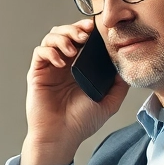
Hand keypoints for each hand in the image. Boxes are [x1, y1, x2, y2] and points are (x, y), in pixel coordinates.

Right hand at [23, 19, 130, 164]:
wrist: (62, 136)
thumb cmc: (82, 122)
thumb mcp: (109, 101)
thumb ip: (119, 84)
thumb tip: (126, 65)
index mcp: (80, 67)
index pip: (82, 39)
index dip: (87, 29)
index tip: (96, 28)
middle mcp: (64, 64)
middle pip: (65, 32)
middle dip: (75, 28)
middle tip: (85, 34)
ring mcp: (50, 68)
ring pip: (51, 37)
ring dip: (62, 37)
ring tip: (72, 48)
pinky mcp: (37, 73)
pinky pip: (40, 52)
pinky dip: (50, 51)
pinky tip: (60, 62)